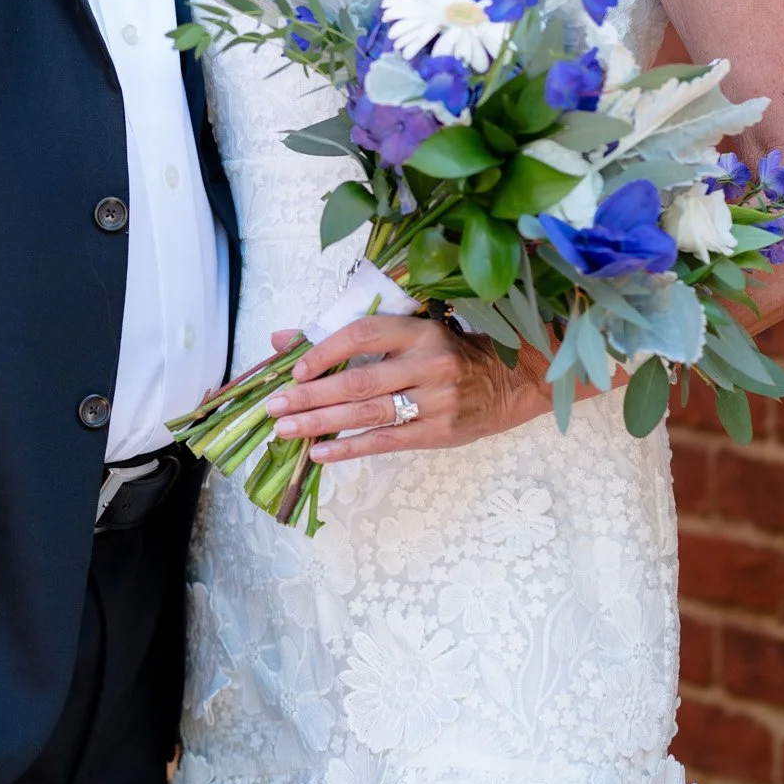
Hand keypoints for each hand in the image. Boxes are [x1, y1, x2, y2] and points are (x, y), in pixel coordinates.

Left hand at [266, 316, 549, 465]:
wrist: (510, 381)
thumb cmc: (449, 352)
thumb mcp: (408, 333)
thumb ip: (345, 335)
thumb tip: (282, 340)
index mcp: (418, 330)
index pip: (361, 335)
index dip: (324, 352)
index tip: (295, 370)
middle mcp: (428, 364)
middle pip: (358, 381)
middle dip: (310, 396)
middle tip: (274, 407)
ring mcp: (436, 400)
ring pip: (367, 414)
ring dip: (321, 423)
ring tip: (285, 430)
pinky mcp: (439, 432)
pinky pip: (385, 442)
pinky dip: (349, 449)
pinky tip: (319, 453)